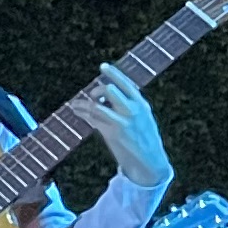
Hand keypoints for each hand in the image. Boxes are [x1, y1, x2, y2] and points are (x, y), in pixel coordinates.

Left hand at [82, 66, 169, 187]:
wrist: (150, 161)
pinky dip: (83, 113)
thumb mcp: (143, 119)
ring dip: (84, 103)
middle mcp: (133, 110)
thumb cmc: (144, 140)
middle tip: (92, 98)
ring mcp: (123, 121)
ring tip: (77, 105)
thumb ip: (130, 108)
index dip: (114, 73)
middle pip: (110, 90)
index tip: (103, 66)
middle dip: (97, 92)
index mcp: (142, 105)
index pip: (127, 84)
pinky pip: (93, 118)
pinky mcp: (113, 133)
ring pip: (98, 105)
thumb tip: (110, 99)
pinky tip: (77, 111)